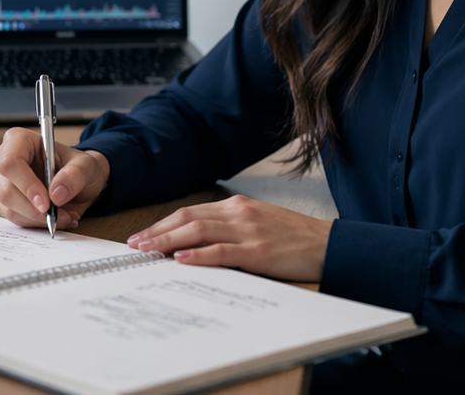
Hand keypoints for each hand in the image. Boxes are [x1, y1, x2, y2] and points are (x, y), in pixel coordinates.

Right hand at [0, 127, 109, 229]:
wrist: (75, 180)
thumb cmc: (76, 166)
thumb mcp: (86, 165)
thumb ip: (75, 175)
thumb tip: (56, 193)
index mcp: (18, 140)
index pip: (11, 163)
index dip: (26, 185)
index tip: (46, 203)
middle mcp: (2, 158)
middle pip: (7, 190)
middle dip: (35, 209)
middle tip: (61, 215)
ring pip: (9, 208)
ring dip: (38, 218)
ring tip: (63, 216)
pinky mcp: (1, 201)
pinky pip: (14, 218)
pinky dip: (35, 223)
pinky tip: (53, 217)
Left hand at [125, 195, 331, 281]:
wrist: (329, 244)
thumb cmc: (293, 238)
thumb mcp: (258, 225)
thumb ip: (229, 230)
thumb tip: (194, 245)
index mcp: (237, 206)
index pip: (190, 212)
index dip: (163, 223)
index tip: (144, 235)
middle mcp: (238, 213)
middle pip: (187, 218)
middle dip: (158, 231)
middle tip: (135, 244)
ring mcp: (248, 231)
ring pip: (198, 231)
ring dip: (168, 241)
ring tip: (148, 251)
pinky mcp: (258, 251)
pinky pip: (222, 251)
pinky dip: (199, 255)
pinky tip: (182, 259)